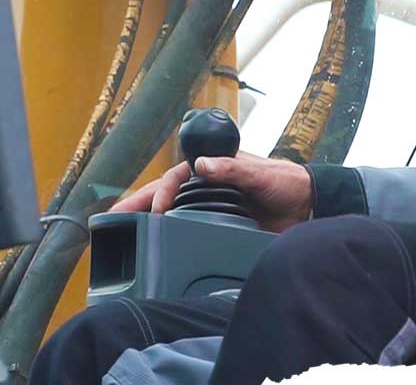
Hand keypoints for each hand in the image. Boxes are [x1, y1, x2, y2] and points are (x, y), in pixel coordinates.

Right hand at [110, 152, 312, 231]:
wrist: (306, 205)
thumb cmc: (284, 181)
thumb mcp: (259, 173)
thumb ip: (232, 169)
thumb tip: (202, 166)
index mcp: (210, 168)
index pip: (174, 178)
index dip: (162, 194)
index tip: (158, 210)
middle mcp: (205, 186)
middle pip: (163, 195)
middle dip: (136, 206)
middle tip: (109, 220)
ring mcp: (208, 207)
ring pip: (170, 214)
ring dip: (146, 222)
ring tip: (121, 235)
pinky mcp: (216, 227)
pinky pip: (187, 232)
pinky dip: (168, 238)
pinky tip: (154, 249)